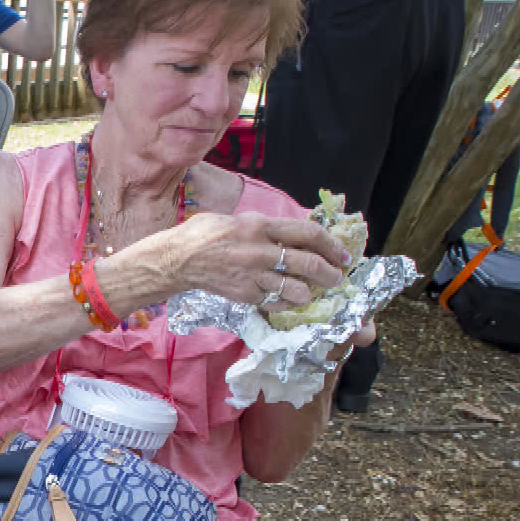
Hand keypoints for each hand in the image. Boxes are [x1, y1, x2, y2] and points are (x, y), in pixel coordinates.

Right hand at [160, 211, 354, 307]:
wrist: (176, 259)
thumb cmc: (205, 234)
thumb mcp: (238, 219)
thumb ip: (266, 227)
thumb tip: (295, 232)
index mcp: (260, 225)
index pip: (308, 233)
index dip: (332, 244)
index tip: (343, 253)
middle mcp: (260, 250)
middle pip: (308, 263)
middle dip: (330, 273)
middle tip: (338, 277)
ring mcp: (252, 275)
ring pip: (295, 288)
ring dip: (310, 292)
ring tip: (313, 292)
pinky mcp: (244, 294)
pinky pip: (275, 301)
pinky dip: (286, 302)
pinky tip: (288, 299)